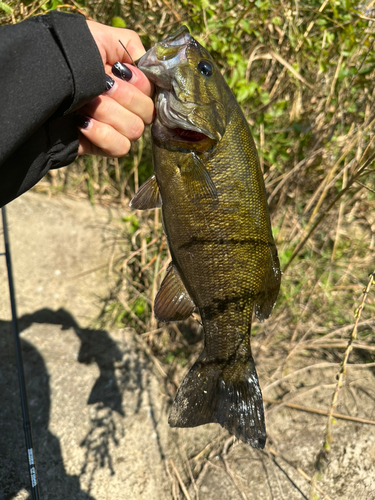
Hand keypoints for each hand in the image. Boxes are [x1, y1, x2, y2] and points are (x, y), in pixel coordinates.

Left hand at [77, 21, 153, 156]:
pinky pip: (119, 148)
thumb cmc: (66, 57)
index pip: (152, 92)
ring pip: (134, 130)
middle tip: (100, 86)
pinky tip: (82, 122)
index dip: (139, 84)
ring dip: (108, 113)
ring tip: (84, 103)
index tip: (117, 72)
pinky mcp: (102, 146)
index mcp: (129, 83)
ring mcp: (114, 128)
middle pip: (147, 113)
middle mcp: (125, 106)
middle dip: (123, 97)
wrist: (36, 83)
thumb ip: (129, 46)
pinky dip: (102, 134)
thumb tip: (145, 65)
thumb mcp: (98, 38)